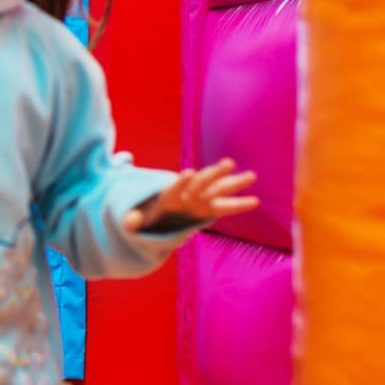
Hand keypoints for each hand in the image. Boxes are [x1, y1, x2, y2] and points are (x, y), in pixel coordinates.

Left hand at [123, 157, 258, 233]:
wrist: (157, 216)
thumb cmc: (147, 216)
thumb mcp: (137, 220)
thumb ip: (132, 220)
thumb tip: (129, 222)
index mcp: (168, 196)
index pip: (174, 187)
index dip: (180, 182)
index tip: (187, 173)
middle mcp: (187, 194)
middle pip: (201, 183)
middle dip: (214, 174)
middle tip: (229, 163)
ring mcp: (200, 200)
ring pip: (217, 189)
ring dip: (232, 182)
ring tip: (251, 176)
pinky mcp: (208, 210)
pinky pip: (225, 207)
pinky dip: (238, 205)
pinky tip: (255, 202)